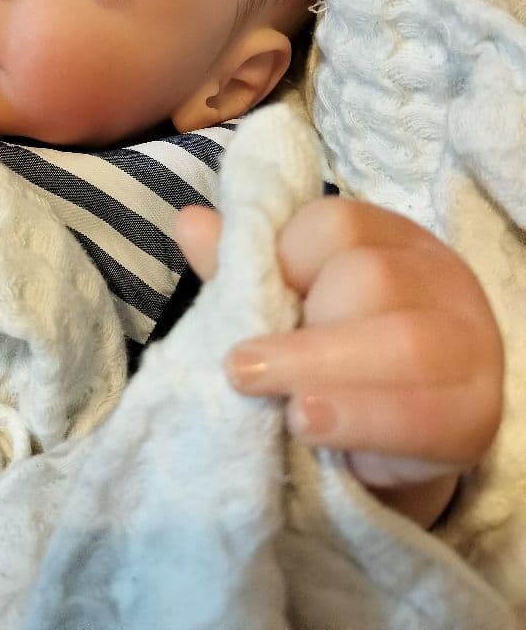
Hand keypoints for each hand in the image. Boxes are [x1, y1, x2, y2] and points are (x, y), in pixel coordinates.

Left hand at [174, 197, 503, 527]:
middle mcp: (437, 277)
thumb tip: (189, 223)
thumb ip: (245, 270)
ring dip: (323, 371)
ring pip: (403, 343)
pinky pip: (423, 416)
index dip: (286, 259)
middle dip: (301, 332)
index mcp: (390, 238)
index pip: (339, 222)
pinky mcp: (476, 413)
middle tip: (241, 369)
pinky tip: (309, 425)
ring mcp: (468, 343)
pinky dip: (360, 421)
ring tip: (276, 403)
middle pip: (372, 278)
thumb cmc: (332, 356)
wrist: (393, 442)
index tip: (248, 304)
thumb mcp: (288, 309)